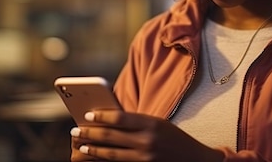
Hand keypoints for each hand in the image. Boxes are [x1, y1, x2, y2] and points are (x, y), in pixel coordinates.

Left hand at [69, 110, 224, 161]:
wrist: (195, 159)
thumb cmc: (174, 138)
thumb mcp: (158, 123)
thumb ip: (136, 122)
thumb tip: (107, 119)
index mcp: (151, 123)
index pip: (119, 118)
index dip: (100, 116)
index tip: (87, 114)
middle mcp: (147, 141)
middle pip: (111, 136)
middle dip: (90, 133)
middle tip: (75, 130)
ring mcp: (145, 158)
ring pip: (112, 154)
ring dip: (93, 149)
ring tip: (81, 145)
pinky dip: (105, 161)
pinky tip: (96, 158)